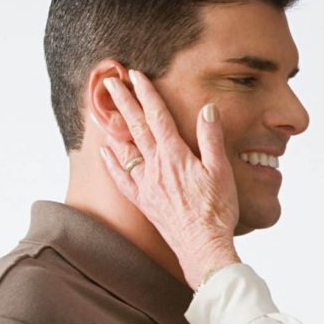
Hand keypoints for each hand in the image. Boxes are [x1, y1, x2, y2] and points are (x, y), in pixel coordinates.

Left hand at [100, 70, 240, 287]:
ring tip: (102, 110)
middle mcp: (156, 167)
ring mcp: (146, 184)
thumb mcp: (221, 170)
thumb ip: (211, 138)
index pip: (157, 117)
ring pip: (125, 148)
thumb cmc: (216, 211)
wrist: (203, 247)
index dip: (146, 93)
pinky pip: (122, 178)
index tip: (135, 75)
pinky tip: (104, 152)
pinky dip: (111, 162)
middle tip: (110, 81)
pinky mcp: (144, 201)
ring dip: (113, 126)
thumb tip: (207, 109)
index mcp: (175, 156)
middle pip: (136, 127)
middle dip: (123, 101)